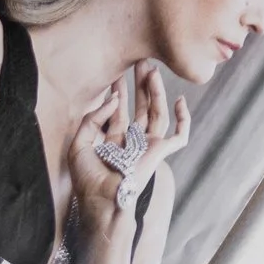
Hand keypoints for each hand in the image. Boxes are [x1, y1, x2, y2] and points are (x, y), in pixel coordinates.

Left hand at [66, 62, 189, 236]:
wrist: (102, 200)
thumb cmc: (88, 179)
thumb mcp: (79, 144)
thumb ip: (93, 119)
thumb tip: (114, 98)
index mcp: (114, 141)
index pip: (120, 111)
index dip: (119, 93)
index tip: (119, 74)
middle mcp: (133, 142)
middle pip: (141, 107)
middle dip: (141, 85)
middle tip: (141, 63)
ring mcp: (148, 146)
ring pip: (157, 113)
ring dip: (156, 92)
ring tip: (152, 71)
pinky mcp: (161, 152)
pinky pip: (179, 135)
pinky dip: (184, 118)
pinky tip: (180, 101)